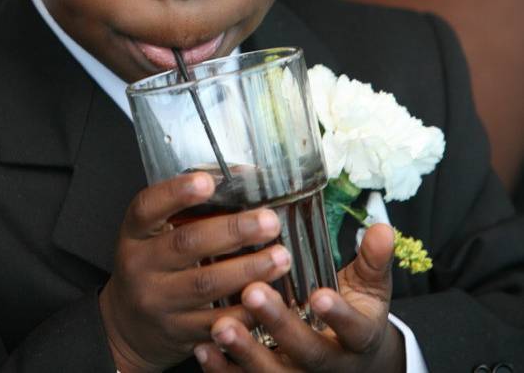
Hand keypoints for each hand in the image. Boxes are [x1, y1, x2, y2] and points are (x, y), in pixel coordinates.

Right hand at [99, 172, 291, 371]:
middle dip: (233, 231)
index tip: (208, 182)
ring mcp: (157, 302)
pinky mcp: (178, 332)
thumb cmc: (153, 268)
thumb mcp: (155, 235)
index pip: (147, 207)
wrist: (128, 327)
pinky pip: (216, 322)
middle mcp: (140, 267)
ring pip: (206, 285)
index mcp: (134, 235)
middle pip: (186, 244)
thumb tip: (246, 177)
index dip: (176, 193)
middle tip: (269, 221)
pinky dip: (245, 309)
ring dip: (248, 269)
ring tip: (280, 256)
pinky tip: (269, 297)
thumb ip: (190, 210)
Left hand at [194, 224, 404, 372]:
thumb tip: (383, 228)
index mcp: (358, 339)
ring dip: (245, 352)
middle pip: (308, 352)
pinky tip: (203, 349)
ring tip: (220, 326)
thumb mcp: (370, 291)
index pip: (354, 329)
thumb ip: (373, 261)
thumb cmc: (356, 318)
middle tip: (253, 293)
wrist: (351, 365)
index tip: (319, 295)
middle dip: (280, 325)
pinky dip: (224, 371)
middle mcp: (330, 365)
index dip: (338, 315)